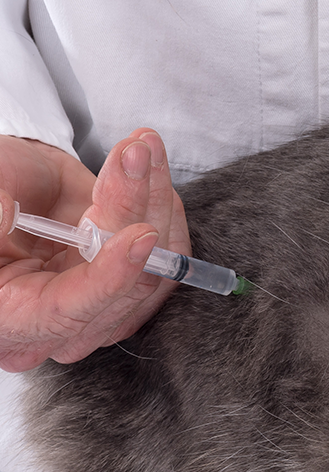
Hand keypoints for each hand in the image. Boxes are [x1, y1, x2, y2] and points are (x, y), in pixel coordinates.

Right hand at [0, 128, 188, 370]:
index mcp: (11, 319)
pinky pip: (169, 253)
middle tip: (137, 155)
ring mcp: (105, 303)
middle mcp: (62, 325)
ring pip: (157, 267)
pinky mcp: (134, 278)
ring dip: (155, 199)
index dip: (110, 275)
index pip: (71, 311)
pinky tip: (152, 167)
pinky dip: (164, 206)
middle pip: (126, 286)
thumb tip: (5, 213)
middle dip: (135, 211)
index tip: (141, 234)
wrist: (7, 182)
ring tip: (143, 146)